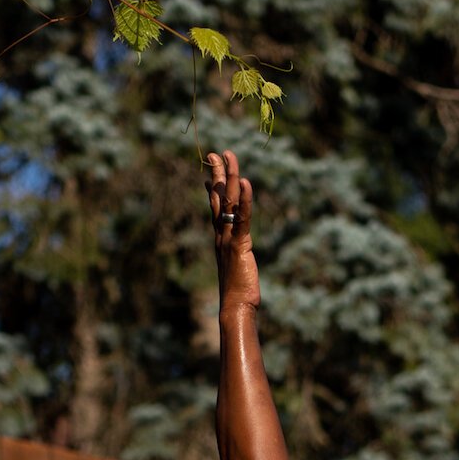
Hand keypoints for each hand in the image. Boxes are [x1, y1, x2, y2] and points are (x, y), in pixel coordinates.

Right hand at [204, 148, 258, 316]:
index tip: (212, 169)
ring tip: (229, 156)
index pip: (215, 207)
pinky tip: (246, 182)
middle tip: (217, 152)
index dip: (214, 187)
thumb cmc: (237, 292)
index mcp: (220, 238)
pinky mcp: (239, 245)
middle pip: (219, 198)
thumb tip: (236, 249)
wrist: (235, 307)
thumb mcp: (235, 265)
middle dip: (218, 173)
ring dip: (230, 176)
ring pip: (229, 202)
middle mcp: (221, 234)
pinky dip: (246, 200)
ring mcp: (228, 238)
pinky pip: (243, 218)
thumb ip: (235, 253)